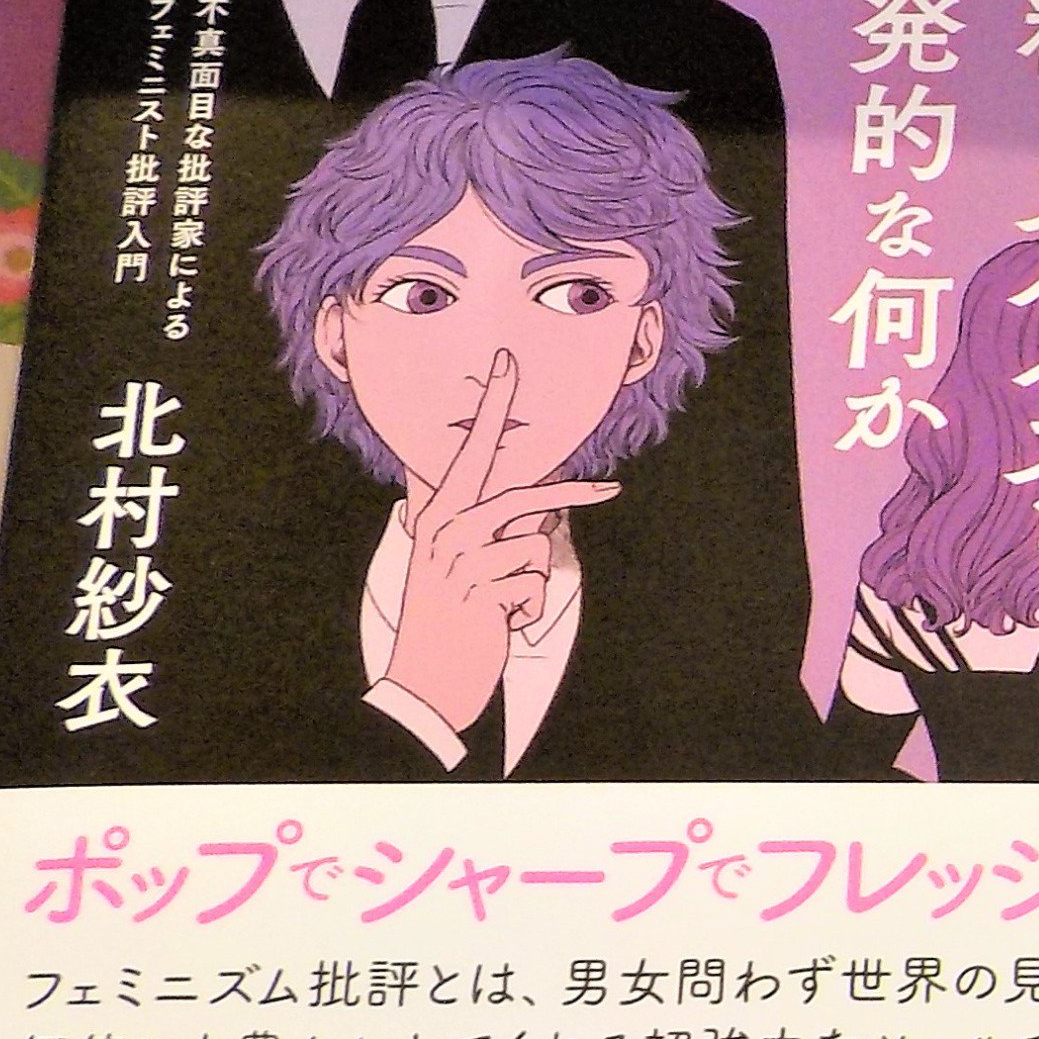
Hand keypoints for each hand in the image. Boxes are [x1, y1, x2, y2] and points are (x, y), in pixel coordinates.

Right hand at [375, 348, 615, 738]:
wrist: (426, 676)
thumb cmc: (450, 613)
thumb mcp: (458, 562)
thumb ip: (489, 524)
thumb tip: (542, 504)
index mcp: (437, 513)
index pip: (468, 451)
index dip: (493, 407)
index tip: (509, 361)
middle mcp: (444, 528)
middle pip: (521, 496)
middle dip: (569, 492)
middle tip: (612, 490)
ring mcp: (461, 560)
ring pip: (536, 547)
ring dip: (531, 579)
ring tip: (500, 600)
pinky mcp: (481, 592)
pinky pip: (534, 585)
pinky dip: (527, 606)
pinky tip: (498, 620)